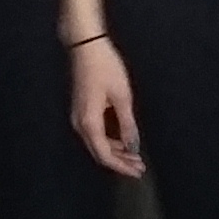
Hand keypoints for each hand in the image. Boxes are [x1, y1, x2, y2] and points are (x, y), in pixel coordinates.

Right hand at [68, 35, 142, 176]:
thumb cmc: (106, 68)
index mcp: (89, 123)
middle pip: (99, 153)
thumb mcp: (122, 97)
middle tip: (140, 166)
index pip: (105, 155)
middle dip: (120, 162)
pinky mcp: (81, 110)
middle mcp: (80, 125)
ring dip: (115, 152)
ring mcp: (78, 117)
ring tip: (135, 156)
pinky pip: (94, 134)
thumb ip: (127, 124)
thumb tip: (133, 147)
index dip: (122, 166)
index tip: (138, 171)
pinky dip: (109, 141)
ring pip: (96, 144)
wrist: (86, 46)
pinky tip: (123, 140)